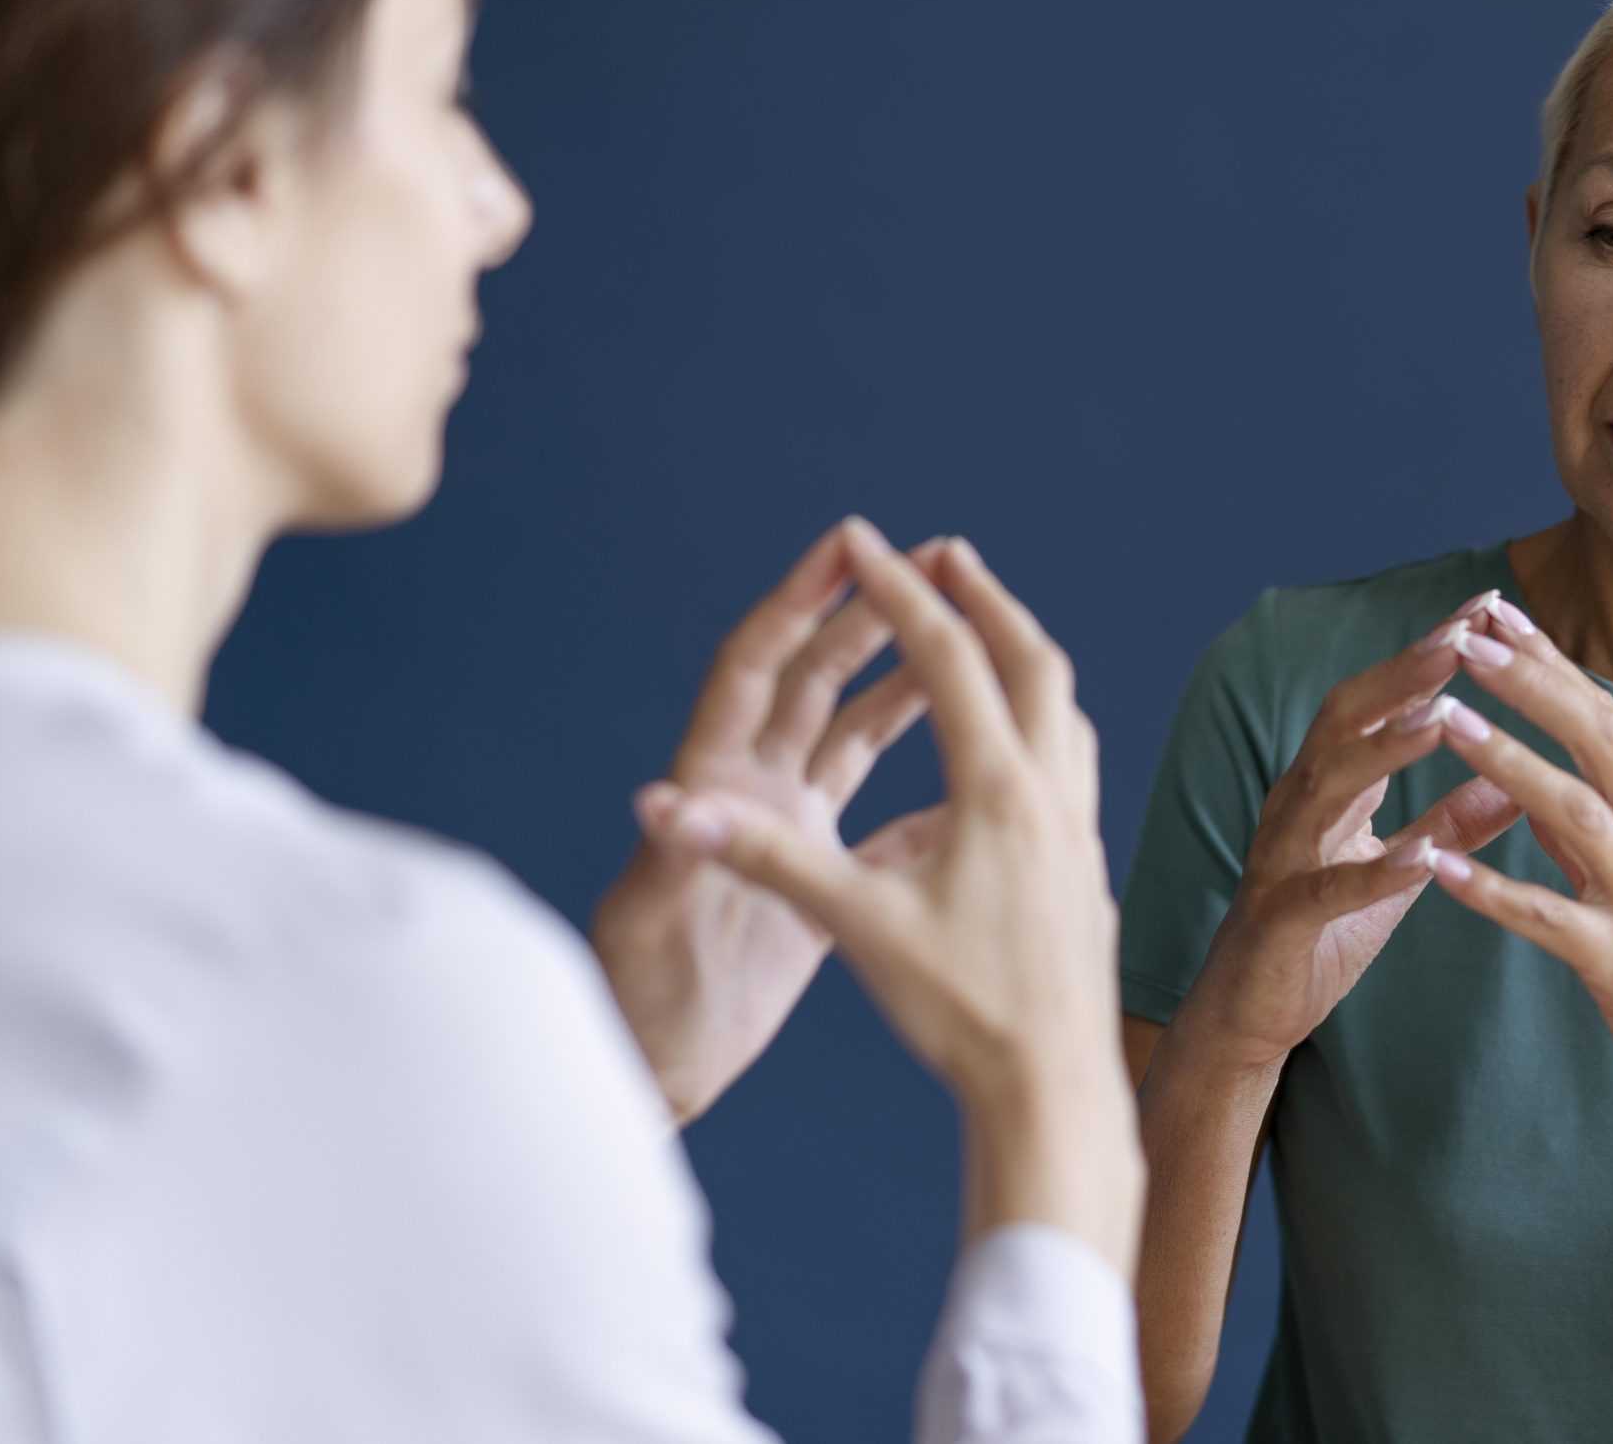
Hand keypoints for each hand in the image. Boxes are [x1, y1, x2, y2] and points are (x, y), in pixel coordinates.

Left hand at [592, 523, 946, 1124]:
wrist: (660, 1067)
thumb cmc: (642, 1001)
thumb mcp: (652, 927)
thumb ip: (668, 861)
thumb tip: (659, 803)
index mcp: (715, 783)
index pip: (756, 668)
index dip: (796, 603)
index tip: (843, 545)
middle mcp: (751, 789)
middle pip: (813, 678)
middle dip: (867, 615)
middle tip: (928, 560)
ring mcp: (786, 827)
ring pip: (852, 729)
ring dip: (901, 678)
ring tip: (959, 633)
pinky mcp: (815, 874)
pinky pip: (878, 807)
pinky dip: (921, 778)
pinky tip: (970, 762)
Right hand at [672, 521, 1142, 1270]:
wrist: (1052, 1088)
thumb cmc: (956, 1012)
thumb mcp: (852, 927)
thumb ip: (762, 857)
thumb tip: (667, 812)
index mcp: (994, 789)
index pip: (946, 657)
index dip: (896, 592)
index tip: (861, 540)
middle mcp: (1050, 792)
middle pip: (1028, 659)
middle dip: (981, 598)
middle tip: (942, 554)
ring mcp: (1080, 826)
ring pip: (1064, 705)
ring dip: (1022, 650)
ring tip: (987, 627)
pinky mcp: (1088, 863)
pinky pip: (1073, 756)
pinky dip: (1045, 714)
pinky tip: (1023, 740)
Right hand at [1177, 591, 1521, 1072]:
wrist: (1252, 1009)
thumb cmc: (1323, 929)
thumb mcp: (1398, 867)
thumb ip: (1448, 821)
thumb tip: (1514, 778)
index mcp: (1327, 783)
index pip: (1378, 700)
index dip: (1428, 652)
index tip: (1487, 608)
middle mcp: (1298, 802)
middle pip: (1345, 718)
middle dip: (1404, 673)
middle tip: (1465, 635)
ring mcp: (1284, 856)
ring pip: (1329, 786)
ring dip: (1387, 750)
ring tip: (1445, 716)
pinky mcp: (1284, 917)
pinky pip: (1329, 889)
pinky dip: (1375, 870)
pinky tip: (1421, 858)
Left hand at [1426, 598, 1612, 1152]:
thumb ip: (1590, 827)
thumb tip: (1532, 776)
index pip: (1607, 716)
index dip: (1552, 662)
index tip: (1496, 612)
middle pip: (1600, 741)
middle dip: (1534, 684)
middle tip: (1467, 637)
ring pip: (1577, 813)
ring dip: (1509, 762)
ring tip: (1446, 721)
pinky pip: (1549, 919)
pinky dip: (1491, 889)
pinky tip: (1437, 864)